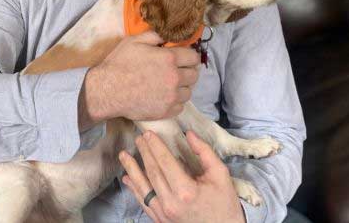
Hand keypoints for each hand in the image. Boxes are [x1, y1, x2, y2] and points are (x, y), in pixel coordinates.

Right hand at [83, 31, 199, 122]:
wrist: (107, 90)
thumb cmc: (119, 64)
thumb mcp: (134, 41)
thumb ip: (155, 35)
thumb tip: (168, 35)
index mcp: (169, 58)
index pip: (193, 57)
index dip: (189, 56)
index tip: (183, 58)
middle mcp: (175, 77)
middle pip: (194, 75)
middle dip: (187, 71)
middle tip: (176, 71)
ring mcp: (171, 96)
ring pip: (188, 92)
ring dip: (182, 87)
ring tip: (169, 85)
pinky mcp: (166, 111)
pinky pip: (180, 106)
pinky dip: (175, 101)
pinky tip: (164, 96)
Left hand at [119, 130, 244, 222]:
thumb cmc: (224, 204)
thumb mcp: (220, 175)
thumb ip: (204, 153)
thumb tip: (189, 134)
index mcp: (186, 191)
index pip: (165, 162)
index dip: (156, 146)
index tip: (149, 133)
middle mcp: (171, 203)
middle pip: (153, 172)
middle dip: (145, 153)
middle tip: (139, 137)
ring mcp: (163, 214)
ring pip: (143, 187)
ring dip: (132, 169)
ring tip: (123, 155)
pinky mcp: (160, 220)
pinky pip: (144, 202)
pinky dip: (134, 190)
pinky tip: (127, 179)